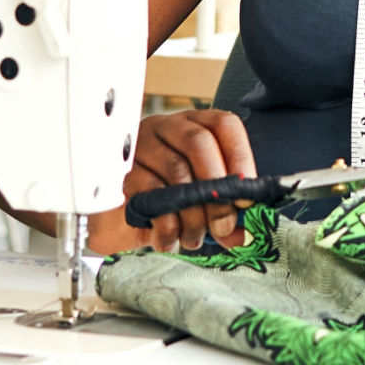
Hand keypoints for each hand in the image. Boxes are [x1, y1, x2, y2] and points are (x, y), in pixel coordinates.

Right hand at [85, 109, 255, 255]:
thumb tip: (244, 234)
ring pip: (176, 170)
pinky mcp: (120, 172)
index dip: (241, 158)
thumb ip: (224, 215)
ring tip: (194, 239)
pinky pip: (149, 192)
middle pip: (199, 143)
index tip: (247, 198)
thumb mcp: (200, 206)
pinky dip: (166, 223)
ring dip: (192, 213)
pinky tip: (169, 239)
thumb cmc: (165, 205)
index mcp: (195, 125)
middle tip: (222, 227)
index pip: (224, 125)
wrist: (117, 221)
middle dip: (216, 190)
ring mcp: (141, 146)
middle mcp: (167, 128)